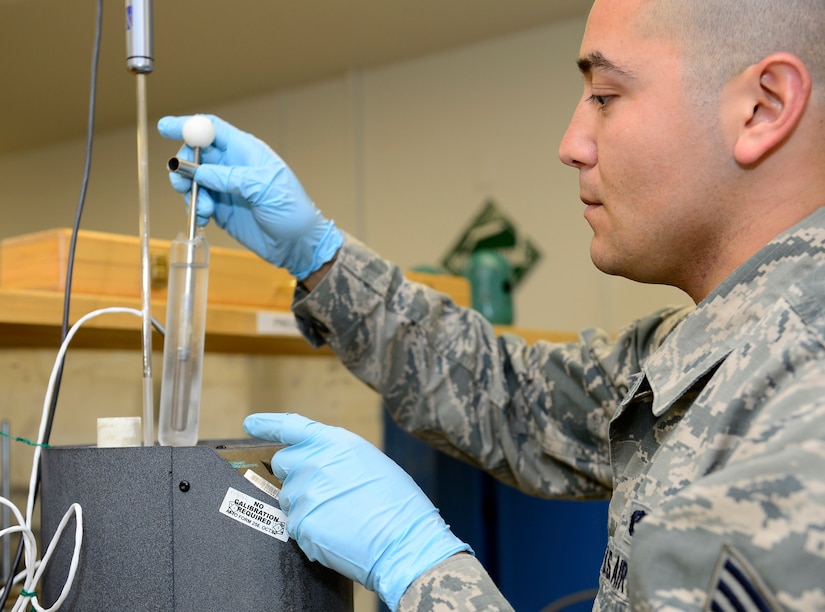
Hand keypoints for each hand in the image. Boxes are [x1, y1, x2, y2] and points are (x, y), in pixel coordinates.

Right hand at [157, 115, 342, 279]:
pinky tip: (204, 219)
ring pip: (192, 180)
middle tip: (184, 185)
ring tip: (204, 209)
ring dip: (190, 193)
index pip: (212, 129)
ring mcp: (225, 188)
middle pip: (195, 154)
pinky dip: (194, 210)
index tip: (166, 128)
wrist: (298, 246)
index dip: (189, 126)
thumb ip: (231, 177)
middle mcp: (233, 166)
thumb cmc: (292, 211)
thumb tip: (199, 171)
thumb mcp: (265, 189)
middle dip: (184, 167)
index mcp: (246, 152)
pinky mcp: (221, 209)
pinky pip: (196, 202)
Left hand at [243, 413, 470, 610]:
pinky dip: (311, 530)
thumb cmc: (397, 504)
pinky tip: (337, 532)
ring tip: (339, 516)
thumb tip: (319, 463)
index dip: (267, 423)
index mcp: (335, 442)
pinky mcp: (300, 523)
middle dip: (294, 474)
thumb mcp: (371, 462)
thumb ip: (337, 456)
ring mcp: (304, 493)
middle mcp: (314, 462)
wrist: (405, 542)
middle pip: (283, 463)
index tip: (250, 423)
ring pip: (289, 498)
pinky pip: (296, 525)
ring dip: (306, 505)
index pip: (291, 426)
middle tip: (323, 491)